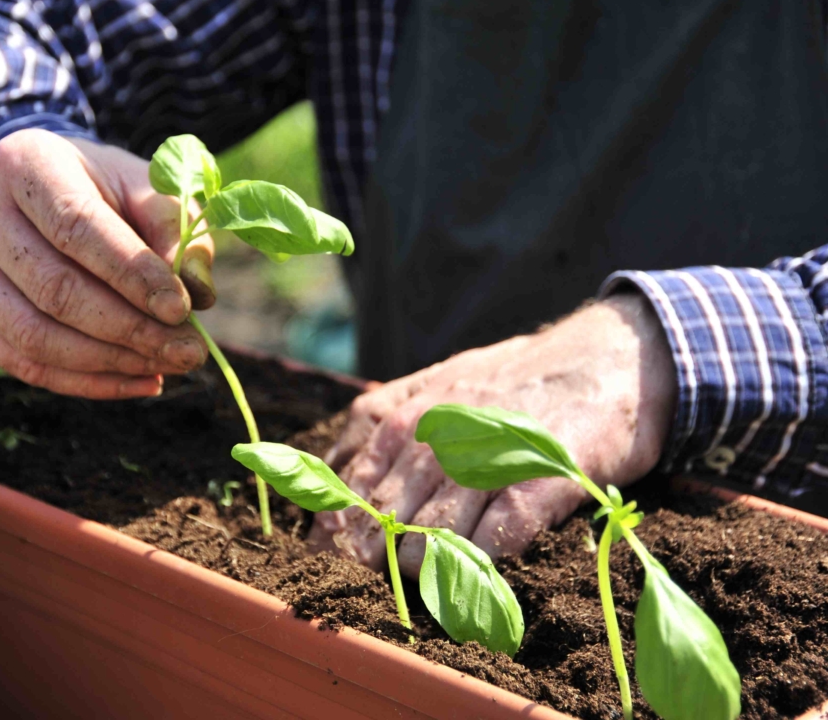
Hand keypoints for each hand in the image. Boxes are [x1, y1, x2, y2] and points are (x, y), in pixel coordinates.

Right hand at [0, 129, 216, 398]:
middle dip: (130, 329)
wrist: (42, 194)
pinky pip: (24, 364)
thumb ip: (177, 230)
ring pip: (35, 336)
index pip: (77, 228)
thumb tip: (197, 294)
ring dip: (110, 362)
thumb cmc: (106, 190)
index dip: (131, 274)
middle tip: (188, 350)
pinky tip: (141, 382)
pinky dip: (87, 384)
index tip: (182, 308)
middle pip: (55, 289)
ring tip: (168, 365)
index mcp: (25, 164)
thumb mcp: (148, 188)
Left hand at [308, 294, 676, 573]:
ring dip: (422, 564)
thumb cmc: (514, 379)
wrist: (609, 356)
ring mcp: (490, 459)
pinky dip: (480, 560)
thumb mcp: (436, 382)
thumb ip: (380, 418)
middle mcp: (442, 437)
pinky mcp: (542, 480)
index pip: (353, 483)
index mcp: (409, 415)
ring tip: (421, 582)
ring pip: (435, 529)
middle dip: (372, 554)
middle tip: (371, 580)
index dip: (338, 528)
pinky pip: (499, 534)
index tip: (331, 557)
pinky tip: (473, 572)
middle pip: (388, 513)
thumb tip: (328, 466)